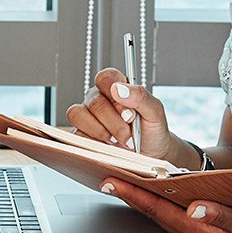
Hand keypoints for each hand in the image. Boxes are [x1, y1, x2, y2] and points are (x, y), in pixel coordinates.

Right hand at [66, 68, 186, 163]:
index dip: (113, 92)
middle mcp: (99, 99)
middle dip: (114, 122)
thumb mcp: (155, 112)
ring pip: (78, 115)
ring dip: (102, 131)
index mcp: (116, 87)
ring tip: (120, 141)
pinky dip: (94, 143)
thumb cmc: (151, 130)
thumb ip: (141, 96)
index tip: (128, 110)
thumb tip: (119, 89)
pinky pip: (76, 134)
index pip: (104, 78)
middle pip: (94, 102)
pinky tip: (109, 148)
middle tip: (129, 133)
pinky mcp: (81, 135)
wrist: (151, 155)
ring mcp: (88, 117)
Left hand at [98, 178, 231, 232]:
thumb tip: (195, 207)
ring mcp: (193, 231)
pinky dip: (158, 200)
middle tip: (103, 174)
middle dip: (126, 191)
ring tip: (120, 178)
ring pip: (159, 210)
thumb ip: (222, 216)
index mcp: (194, 230)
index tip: (108, 180)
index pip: (154, 208)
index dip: (130, 193)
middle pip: (149, 208)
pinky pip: (171, 213)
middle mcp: (188, 231)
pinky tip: (156, 190)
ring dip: (139, 195)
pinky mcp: (201, 229)